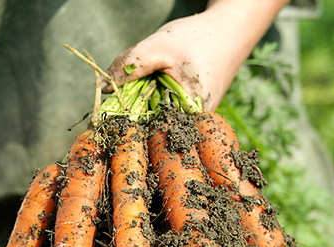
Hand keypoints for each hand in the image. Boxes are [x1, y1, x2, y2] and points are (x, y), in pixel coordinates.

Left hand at [104, 0, 289, 111]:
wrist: (231, 30)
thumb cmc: (199, 38)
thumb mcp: (158, 48)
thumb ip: (129, 67)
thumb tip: (102, 89)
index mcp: (186, 116)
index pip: (146, 129)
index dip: (124, 121)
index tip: (105, 115)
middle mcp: (193, 123)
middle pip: (151, 122)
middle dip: (135, 105)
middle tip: (136, 85)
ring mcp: (195, 118)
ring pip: (157, 112)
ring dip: (146, 97)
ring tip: (155, 77)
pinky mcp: (194, 109)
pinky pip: (166, 105)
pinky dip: (157, 93)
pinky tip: (163, 78)